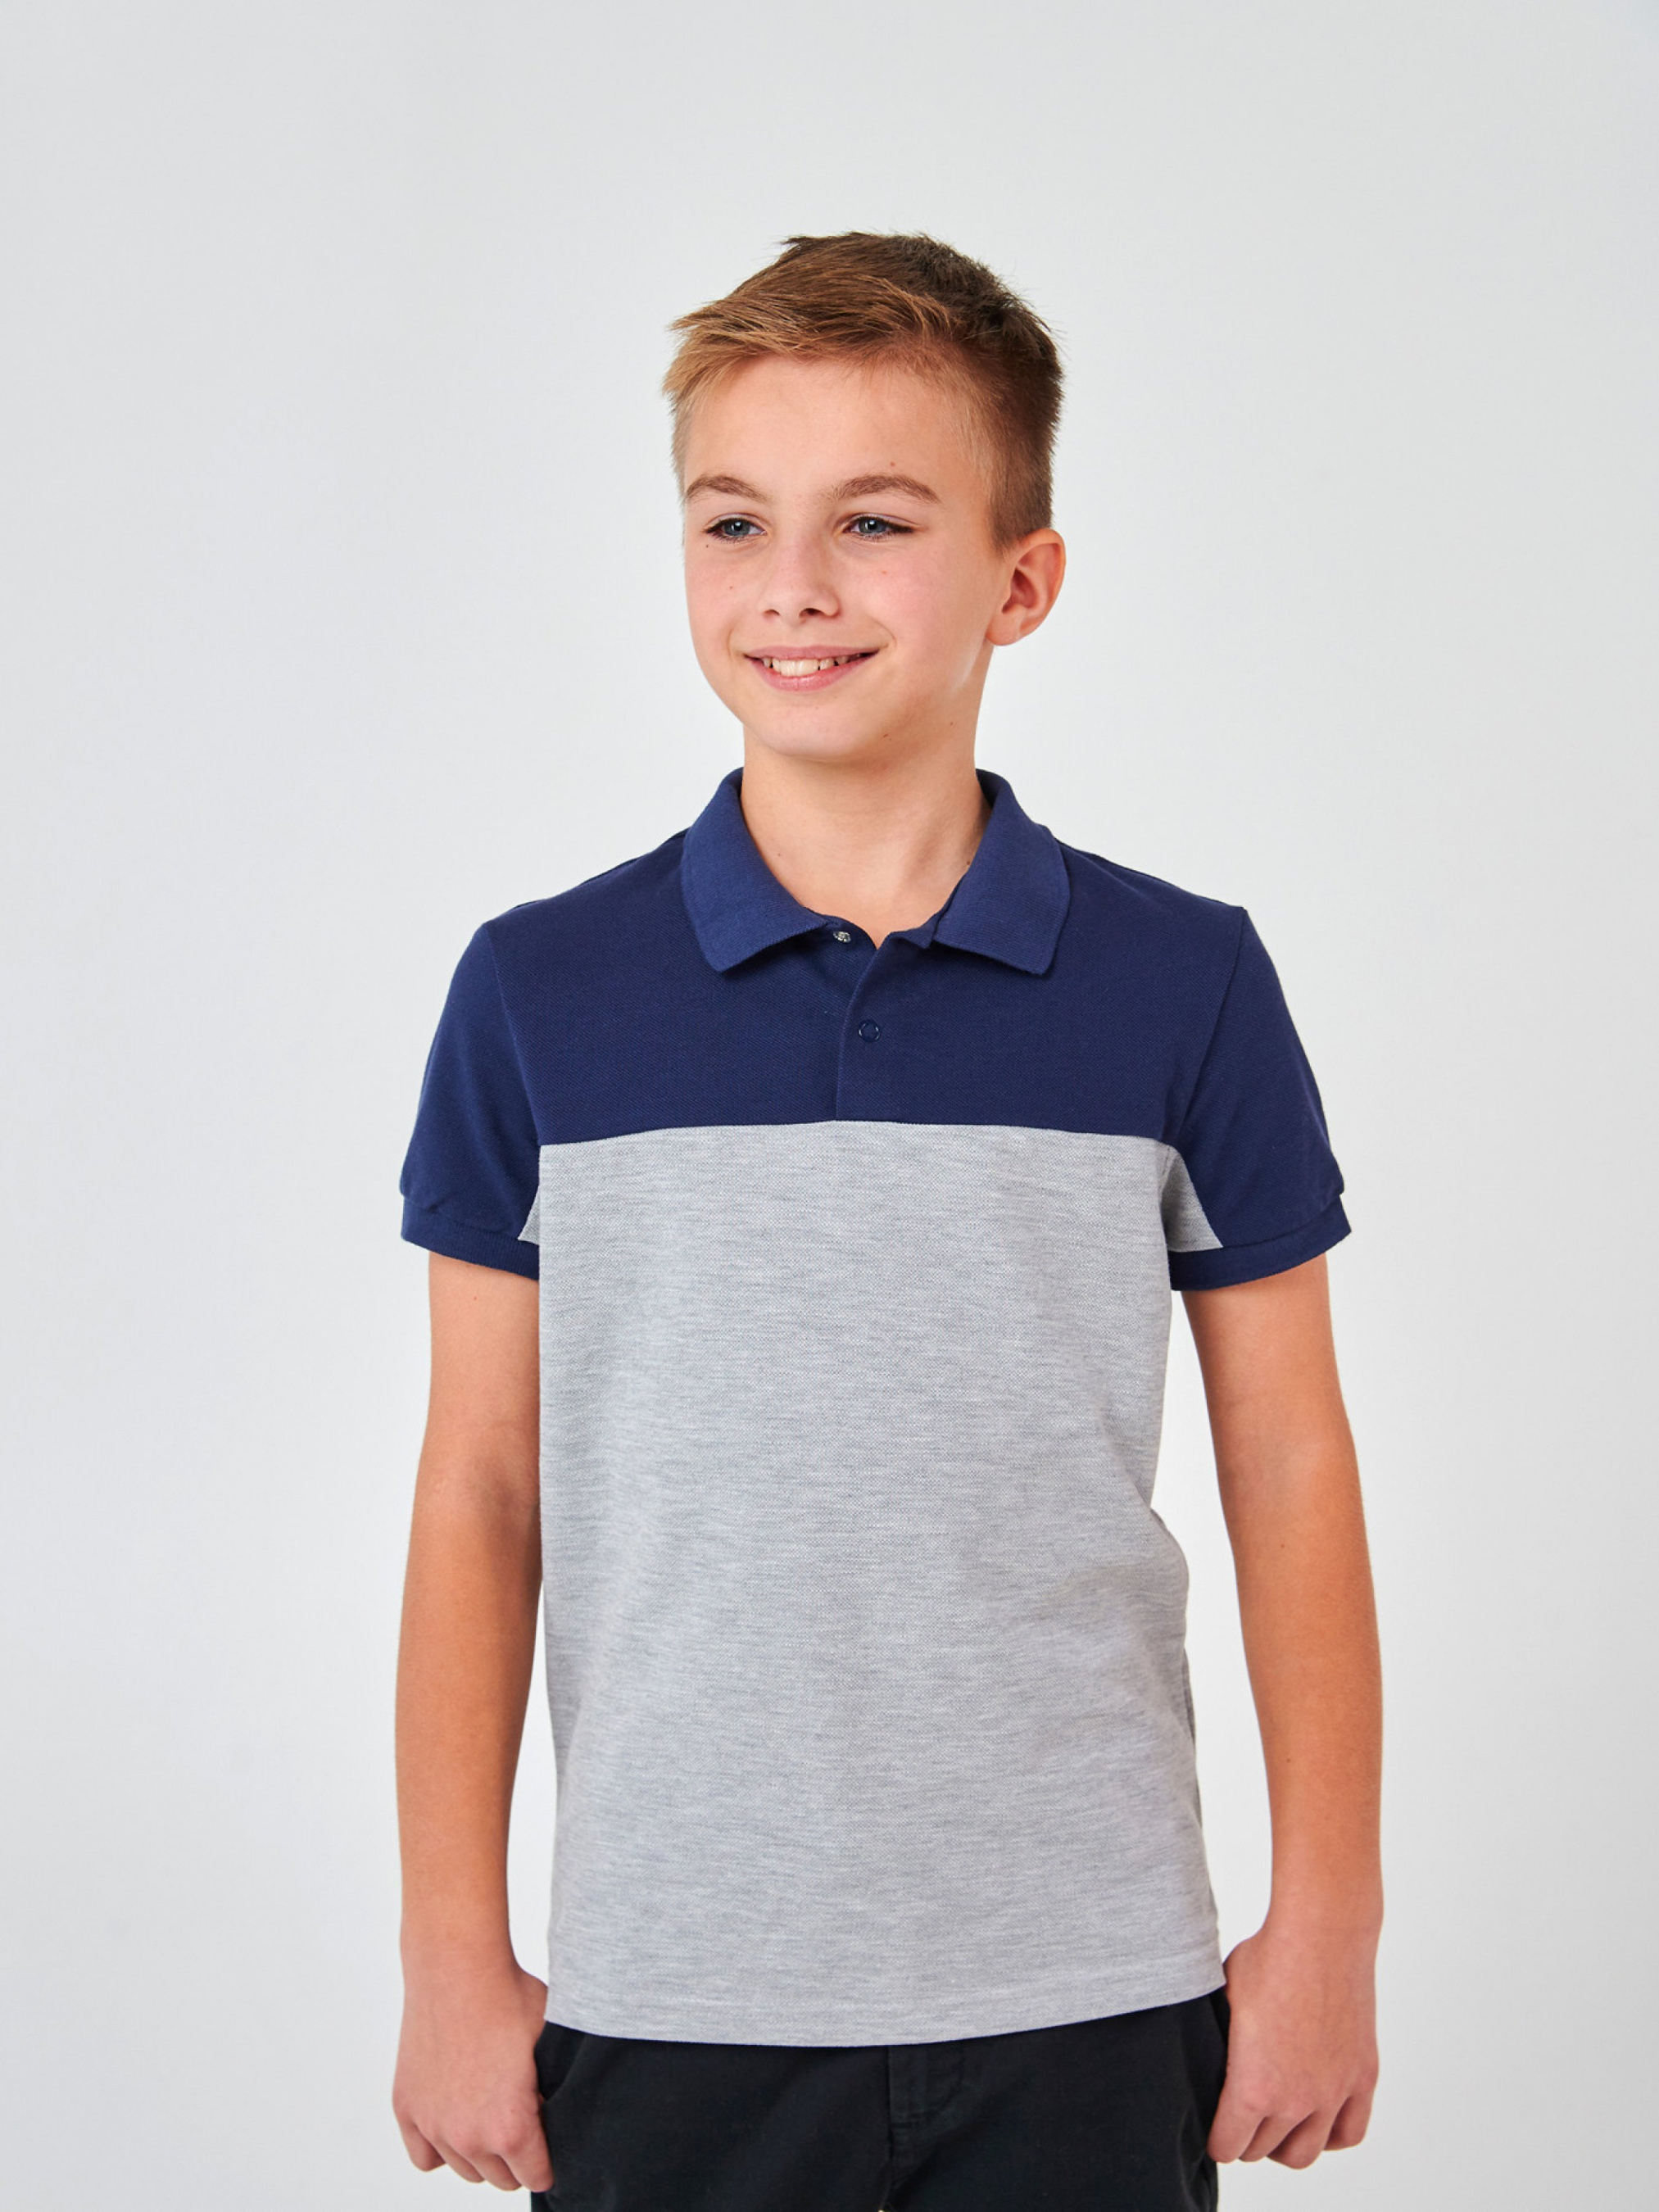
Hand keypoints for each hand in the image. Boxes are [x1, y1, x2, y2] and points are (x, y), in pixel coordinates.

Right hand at [394, 1961, 553, 2190]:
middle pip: (500, 2178)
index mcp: (511, 2128)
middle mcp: (468, 2137)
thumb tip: (556, 2114)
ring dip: (480, 2150)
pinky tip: (455, 2116)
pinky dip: (439, 2146)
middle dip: (516, 2156)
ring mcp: (433, 2125)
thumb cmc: (509, 1997)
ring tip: (490, 2109)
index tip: (547, 2138)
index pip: (537, 2177)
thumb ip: (553, 2093)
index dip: (547, 2158)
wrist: (458, 1966)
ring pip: (465, 2169)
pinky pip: (425, 2157)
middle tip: (521, 2116)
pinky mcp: (407, 2109)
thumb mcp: (551, 2044)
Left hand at [1207, 1916, 1378, 2168]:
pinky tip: (1316, 2118)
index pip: (1228, 2147)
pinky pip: (1348, 2133)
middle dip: (1246, 2139)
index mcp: (1253, 2087)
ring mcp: (1333, 2093)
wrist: (1321, 1935)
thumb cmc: (1266, 1960)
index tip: (1214, 2130)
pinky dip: (1330, 2135)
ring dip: (1284, 2145)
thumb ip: (1218, 2044)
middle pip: (1263, 2150)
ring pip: (1304, 2153)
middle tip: (1241, 2119)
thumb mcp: (1223, 2000)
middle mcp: (1296, 2101)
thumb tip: (1205, 2058)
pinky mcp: (1362, 2078)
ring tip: (1275, 2123)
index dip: (1216, 2141)